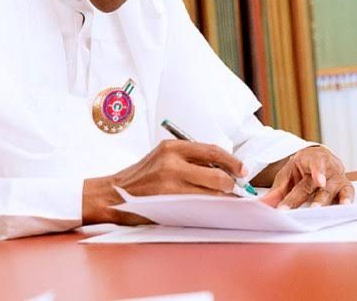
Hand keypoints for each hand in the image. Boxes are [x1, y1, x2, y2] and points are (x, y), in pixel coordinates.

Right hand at [82, 140, 247, 224]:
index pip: (212, 150)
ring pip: (212, 193)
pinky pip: (200, 206)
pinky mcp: (169, 202)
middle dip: (230, 185)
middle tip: (235, 190)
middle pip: (217, 174)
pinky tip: (211, 209)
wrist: (113, 194)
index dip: (232, 162)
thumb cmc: (140, 178)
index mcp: (171, 147)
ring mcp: (170, 183)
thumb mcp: (161, 158)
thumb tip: (222, 168)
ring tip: (224, 201)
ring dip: (222, 199)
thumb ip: (188, 159)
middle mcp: (172, 162)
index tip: (242, 170)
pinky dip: (210, 208)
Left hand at [261, 146, 353, 209]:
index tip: (283, 207)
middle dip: (301, 199)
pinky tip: (345, 205)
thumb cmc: (302, 168)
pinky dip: (347, 198)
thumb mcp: (288, 175)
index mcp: (306, 162)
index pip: (293, 180)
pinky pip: (348, 191)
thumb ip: (277, 191)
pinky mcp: (346, 185)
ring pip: (328, 190)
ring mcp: (335, 176)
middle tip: (293, 208)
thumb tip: (262, 205)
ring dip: (322, 201)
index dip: (290, 195)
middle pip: (310, 186)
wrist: (319, 156)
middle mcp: (322, 168)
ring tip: (316, 209)